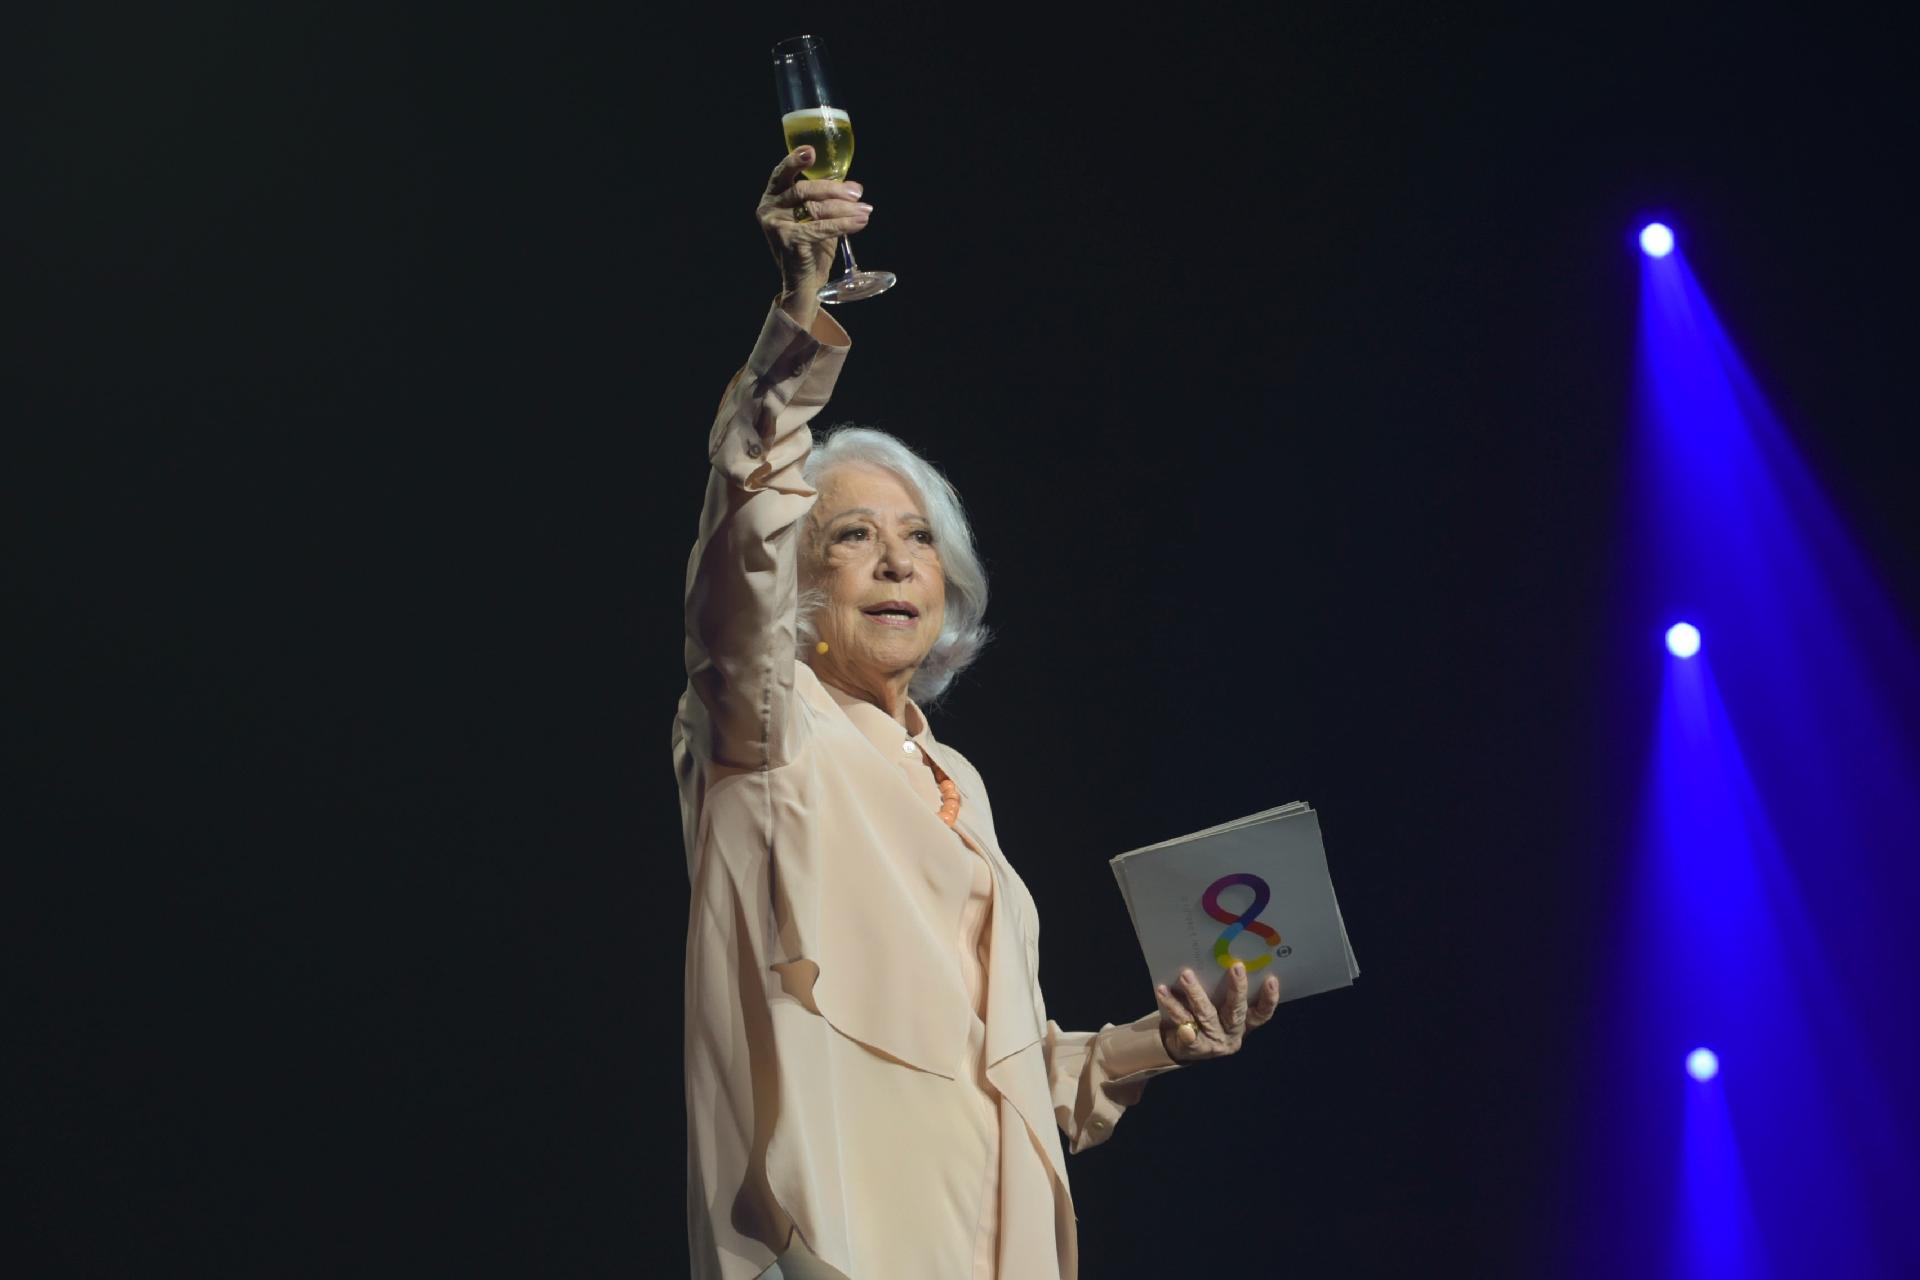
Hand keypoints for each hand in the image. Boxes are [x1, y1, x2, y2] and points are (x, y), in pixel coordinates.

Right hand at [757, 148, 870, 311]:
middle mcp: (769, 208)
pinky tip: (859, 223)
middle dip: (834, 189)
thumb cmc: (811, 247)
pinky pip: (821, 228)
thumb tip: (855, 188)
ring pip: (815, 208)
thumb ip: (826, 199)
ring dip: (845, 208)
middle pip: (803, 189)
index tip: (811, 152)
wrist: (804, 283)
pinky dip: (844, 224)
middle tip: (857, 193)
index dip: (795, 160)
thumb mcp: (816, 217)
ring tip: (865, 210)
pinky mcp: (788, 241)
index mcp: (772, 197)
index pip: (782, 173)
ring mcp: (775, 225)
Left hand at [1154, 962, 1280, 1062]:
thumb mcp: (1222, 1009)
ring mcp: (1213, 1041)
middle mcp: (1232, 1034)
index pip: (1262, 1014)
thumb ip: (1226, 991)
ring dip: (1195, 993)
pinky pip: (1183, 1024)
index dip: (1269, 999)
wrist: (1184, 1049)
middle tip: (1236, 967)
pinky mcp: (1194, 1045)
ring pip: (1206, 1014)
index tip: (1271, 979)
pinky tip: (1165, 994)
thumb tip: (1224, 956)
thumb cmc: (1208, 1019)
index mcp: (1244, 1024)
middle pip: (1236, 1012)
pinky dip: (1174, 1008)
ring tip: (1186, 975)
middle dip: (1237, 989)